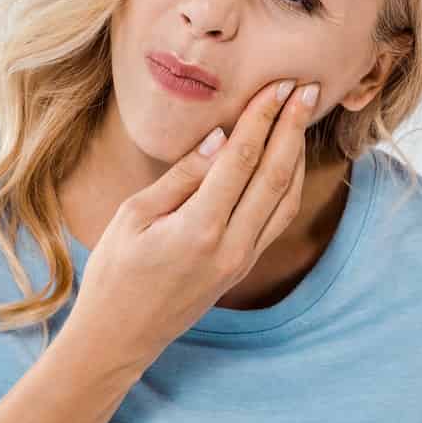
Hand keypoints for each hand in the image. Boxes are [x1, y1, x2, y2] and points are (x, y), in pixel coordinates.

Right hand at [66, 76, 318, 372]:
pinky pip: (277, 219)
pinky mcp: (242, 268)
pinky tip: (288, 161)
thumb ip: (181, 177)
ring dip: (297, 154)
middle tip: (307, 88)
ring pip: (285, 199)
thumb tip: (219, 139)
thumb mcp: (134, 216)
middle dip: (292, 128)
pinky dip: (288, 185)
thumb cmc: (114, 273)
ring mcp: (242, 260)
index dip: (262, 119)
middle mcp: (231, 245)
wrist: (119, 336)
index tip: (277, 86)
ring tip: (303, 117)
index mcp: (199, 228)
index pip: (241, 160)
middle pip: (275, 175)